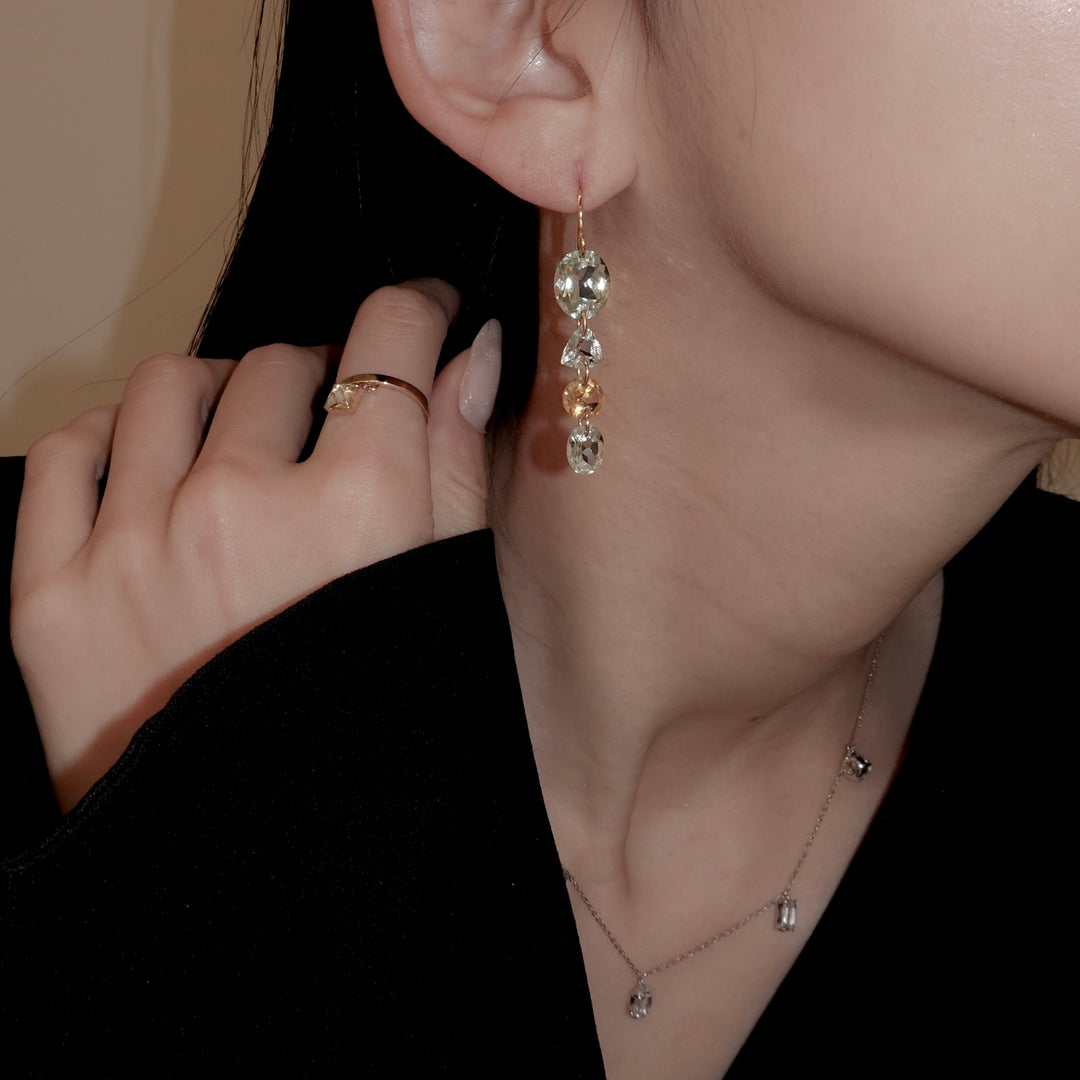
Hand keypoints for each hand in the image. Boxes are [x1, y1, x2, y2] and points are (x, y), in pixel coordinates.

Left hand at [10, 281, 500, 811]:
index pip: (388, 342)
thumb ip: (460, 470)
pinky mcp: (50, 600)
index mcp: (360, 513)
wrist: (275, 883)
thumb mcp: (450, 608)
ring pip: (167, 387)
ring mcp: (133, 550)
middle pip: (279, 362)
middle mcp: (240, 509)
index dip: (413, 310)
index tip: (418, 313)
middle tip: (334, 421)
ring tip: (242, 438)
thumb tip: (472, 356)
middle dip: (320, 374)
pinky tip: (149, 468)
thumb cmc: (389, 744)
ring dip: (218, 393)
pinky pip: (63, 455)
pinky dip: (109, 440)